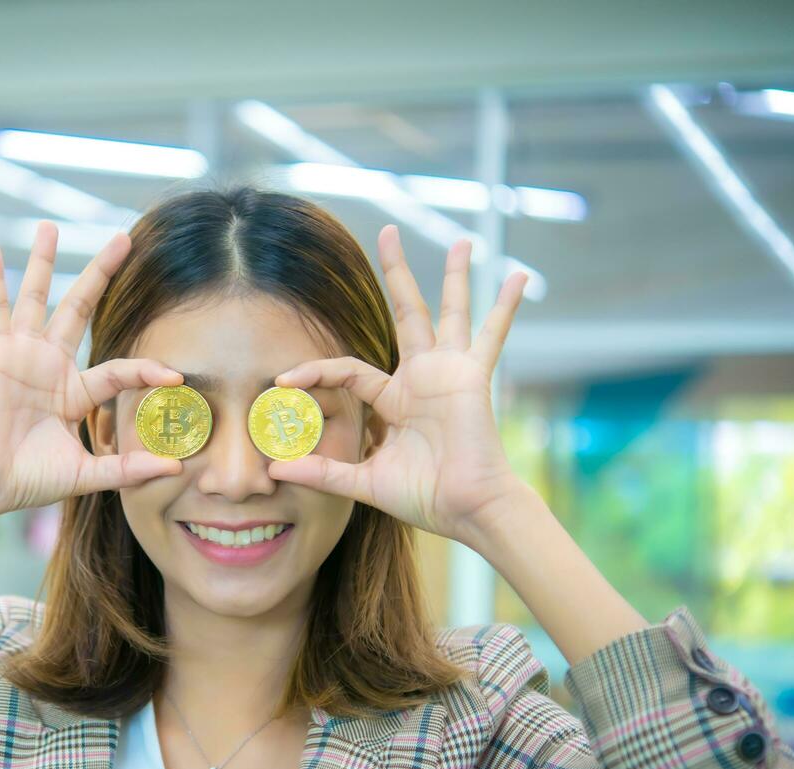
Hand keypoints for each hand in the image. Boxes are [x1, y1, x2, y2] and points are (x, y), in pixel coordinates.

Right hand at [0, 221, 184, 516]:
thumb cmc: (27, 481)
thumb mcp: (85, 473)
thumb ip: (126, 468)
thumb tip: (175, 467)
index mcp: (74, 392)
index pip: (119, 370)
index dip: (147, 370)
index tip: (177, 375)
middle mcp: (50, 365)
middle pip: (80, 308)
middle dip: (100, 274)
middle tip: (123, 239)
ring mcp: (22, 353)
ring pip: (38, 296)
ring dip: (43, 261)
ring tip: (50, 226)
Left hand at [267, 225, 531, 545]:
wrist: (466, 510)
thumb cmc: (425, 498)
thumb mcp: (363, 482)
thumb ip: (323, 472)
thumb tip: (276, 470)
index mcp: (395, 399)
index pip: (347, 370)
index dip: (314, 372)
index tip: (282, 381)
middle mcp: (422, 377)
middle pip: (406, 313)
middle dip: (397, 274)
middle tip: (388, 232)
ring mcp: (449, 372)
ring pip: (448, 311)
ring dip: (454, 276)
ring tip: (461, 241)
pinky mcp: (472, 376)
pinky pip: (491, 335)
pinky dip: (505, 306)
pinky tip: (518, 275)